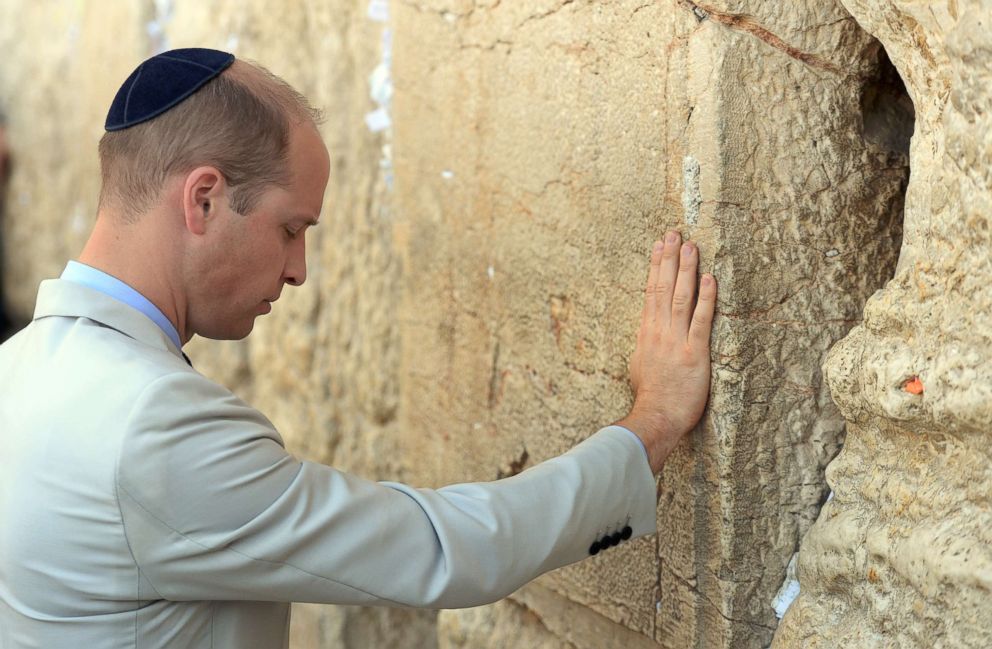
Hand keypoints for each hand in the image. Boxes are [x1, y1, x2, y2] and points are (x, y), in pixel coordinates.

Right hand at [614, 231, 715, 472]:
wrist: (655, 417)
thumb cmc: (650, 396)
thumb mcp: (640, 365)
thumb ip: (647, 345)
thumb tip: (648, 335)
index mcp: (647, 332)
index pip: (651, 291)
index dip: (657, 266)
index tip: (660, 244)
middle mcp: (659, 331)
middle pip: (664, 287)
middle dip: (670, 258)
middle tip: (675, 233)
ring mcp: (676, 341)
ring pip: (681, 298)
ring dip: (686, 271)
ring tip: (691, 246)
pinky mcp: (694, 353)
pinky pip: (701, 321)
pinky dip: (706, 299)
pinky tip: (710, 279)